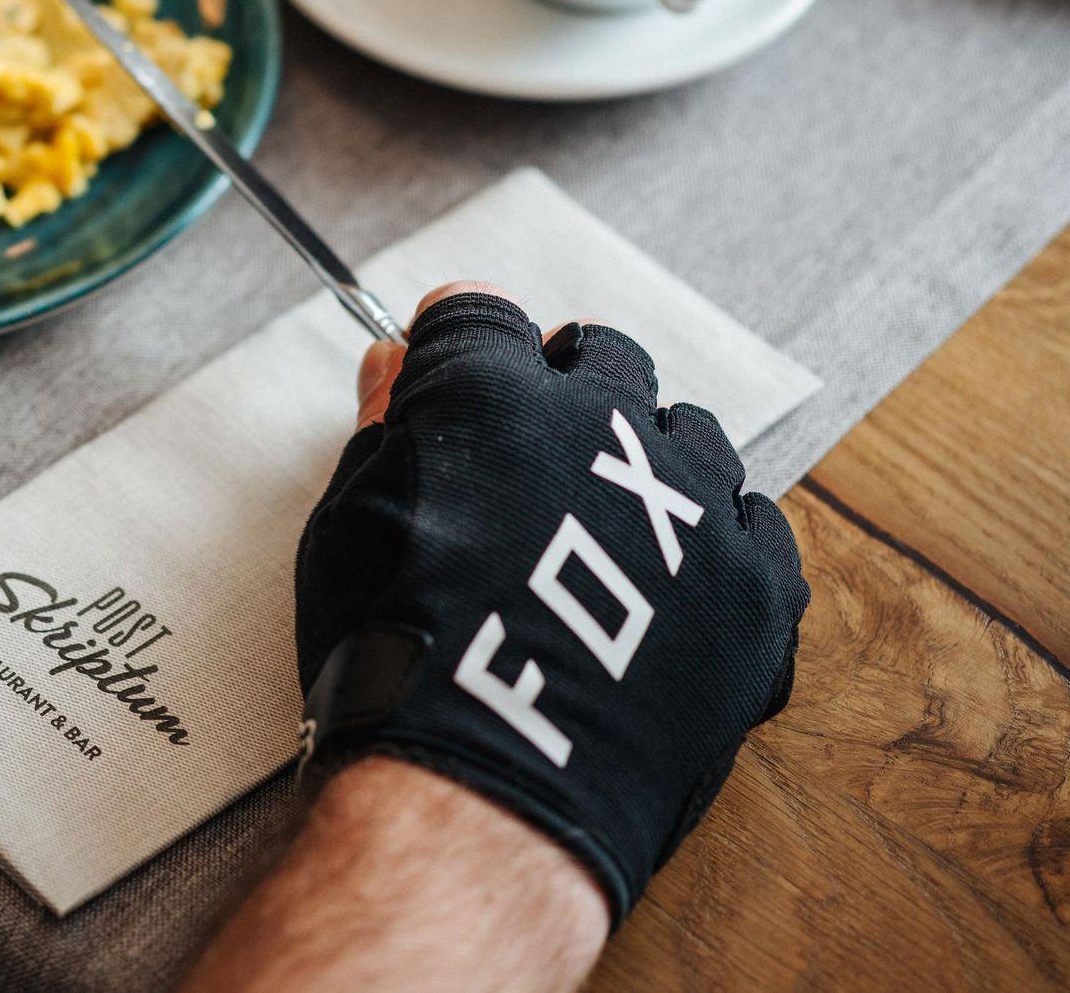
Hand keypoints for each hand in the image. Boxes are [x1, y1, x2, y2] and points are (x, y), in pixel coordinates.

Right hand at [295, 281, 808, 922]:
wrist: (483, 793)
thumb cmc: (399, 660)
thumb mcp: (353, 524)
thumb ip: (386, 429)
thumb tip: (396, 370)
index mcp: (492, 392)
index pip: (479, 316)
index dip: (454, 345)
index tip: (445, 375)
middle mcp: (604, 422)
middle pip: (599, 357)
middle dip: (561, 389)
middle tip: (524, 461)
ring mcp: (692, 501)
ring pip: (687, 434)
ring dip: (645, 462)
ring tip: (602, 538)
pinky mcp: (756, 584)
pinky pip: (754, 524)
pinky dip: (715, 542)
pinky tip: (670, 585)